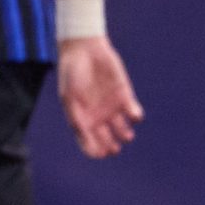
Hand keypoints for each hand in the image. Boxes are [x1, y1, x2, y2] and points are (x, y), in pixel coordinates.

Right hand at [55, 35, 141, 157]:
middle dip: (110, 147)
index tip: (99, 154)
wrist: (84, 50)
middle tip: (114, 149)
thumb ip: (76, 117)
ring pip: (122, 130)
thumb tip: (84, 136)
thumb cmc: (71, 74)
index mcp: (80, 118)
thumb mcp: (69, 98)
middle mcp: (96, 116)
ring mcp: (111, 106)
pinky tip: (133, 116)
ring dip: (125, 135)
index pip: (88, 142)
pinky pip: (133, 112)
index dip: (94, 151)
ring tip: (126, 136)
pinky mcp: (124, 95)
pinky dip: (135, 117)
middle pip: (106, 140)